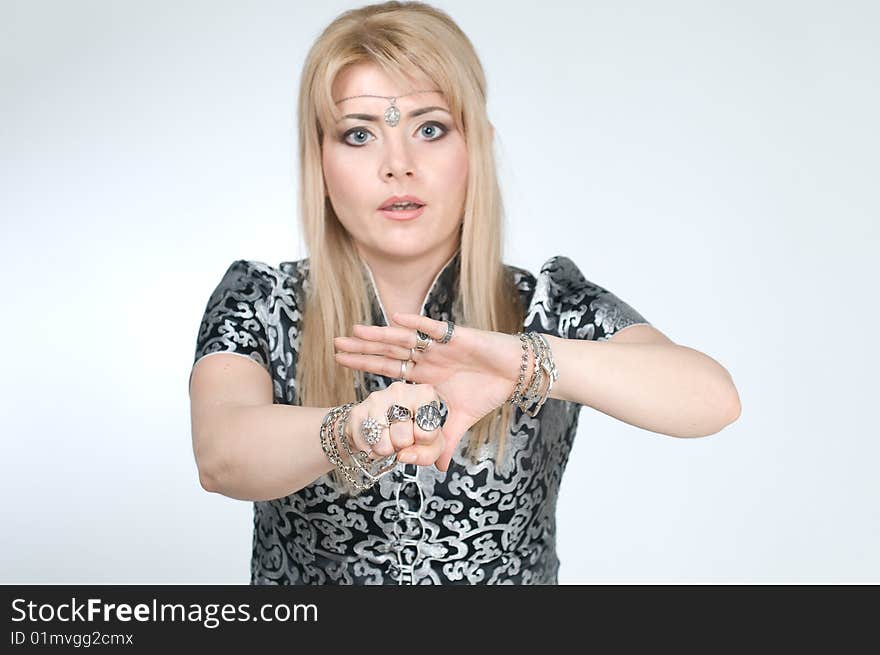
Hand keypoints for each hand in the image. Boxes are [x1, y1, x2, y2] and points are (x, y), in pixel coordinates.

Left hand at [334, 313, 523, 471]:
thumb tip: (439, 469)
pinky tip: (396, 318)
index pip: (388, 368)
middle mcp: (427, 357)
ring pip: (404, 339)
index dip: (365, 364)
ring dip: (381, 335)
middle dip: (363, 348)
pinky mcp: (457, 337)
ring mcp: (440, 346)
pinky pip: (433, 329)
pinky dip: (416, 323)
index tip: (339, 360)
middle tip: (335, 343)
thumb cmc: (490, 391)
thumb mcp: (462, 420)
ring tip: (355, 331)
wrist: (517, 374)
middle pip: (389, 352)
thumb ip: (445, 440)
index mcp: (425, 375)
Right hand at [345, 381, 446, 467]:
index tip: (420, 435)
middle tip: (402, 438)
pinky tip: (375, 441)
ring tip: (389, 440)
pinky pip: (363, 445)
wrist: (386, 423)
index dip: (423, 443)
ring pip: (382, 444)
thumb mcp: (431, 443)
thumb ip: (427, 453)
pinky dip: (369, 450)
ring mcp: (376, 399)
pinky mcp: (357, 410)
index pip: (426, 433)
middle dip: (402, 446)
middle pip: (403, 439)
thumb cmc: (413, 430)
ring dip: (385, 450)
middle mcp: (400, 390)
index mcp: (424, 394)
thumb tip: (404, 455)